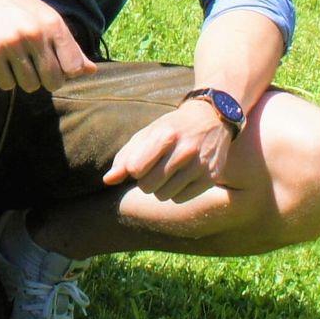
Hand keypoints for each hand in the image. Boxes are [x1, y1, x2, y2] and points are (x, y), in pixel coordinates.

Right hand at [0, 0, 93, 92]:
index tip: (53, 62)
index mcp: (53, 24)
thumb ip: (69, 46)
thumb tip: (91, 71)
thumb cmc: (16, 5)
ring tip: (13, 58)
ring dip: (22, 78)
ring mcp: (11, 43)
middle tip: (32, 65)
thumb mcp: (46, 18)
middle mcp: (35, 33)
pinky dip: (3, 77)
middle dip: (44, 79)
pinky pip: (6, 84)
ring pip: (29, 86)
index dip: (65, 71)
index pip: (74, 67)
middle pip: (53, 82)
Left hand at [102, 99, 230, 203]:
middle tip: (154, 168)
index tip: (139, 162)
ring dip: (161, 188)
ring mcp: (199, 165)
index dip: (134, 169)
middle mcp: (184, 151)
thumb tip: (107, 180)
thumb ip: (125, 157)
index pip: (135, 169)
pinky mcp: (211, 177)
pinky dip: (176, 192)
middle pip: (148, 186)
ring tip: (168, 171)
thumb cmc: (171, 128)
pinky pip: (180, 199)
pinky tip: (182, 176)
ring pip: (164, 196)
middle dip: (146, 181)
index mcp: (165, 136)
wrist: (211, 119)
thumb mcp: (147, 134)